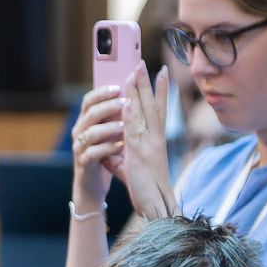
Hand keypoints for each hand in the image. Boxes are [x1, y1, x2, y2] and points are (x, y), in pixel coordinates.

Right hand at [70, 84, 124, 205]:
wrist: (93, 185)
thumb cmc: (105, 156)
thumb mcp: (109, 134)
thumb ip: (113, 117)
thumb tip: (130, 95)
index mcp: (86, 122)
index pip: (89, 101)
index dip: (101, 92)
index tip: (118, 86)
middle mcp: (79, 132)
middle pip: (89, 114)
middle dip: (107, 106)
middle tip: (124, 100)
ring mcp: (79, 148)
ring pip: (89, 133)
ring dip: (108, 128)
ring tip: (124, 125)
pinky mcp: (84, 164)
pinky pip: (93, 153)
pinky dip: (107, 149)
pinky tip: (120, 146)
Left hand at [119, 66, 174, 218]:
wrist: (158, 205)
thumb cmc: (145, 188)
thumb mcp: (130, 167)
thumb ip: (120, 154)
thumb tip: (109, 149)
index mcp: (154, 139)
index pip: (155, 109)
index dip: (155, 90)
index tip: (154, 72)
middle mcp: (155, 138)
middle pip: (152, 104)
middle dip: (147, 82)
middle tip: (142, 61)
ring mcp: (150, 145)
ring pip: (145, 112)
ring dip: (140, 91)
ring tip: (137, 71)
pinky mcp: (141, 154)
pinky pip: (135, 131)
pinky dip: (131, 116)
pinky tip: (127, 102)